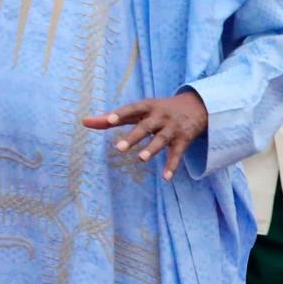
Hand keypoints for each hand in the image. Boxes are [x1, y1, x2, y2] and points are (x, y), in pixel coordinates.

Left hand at [83, 90, 208, 180]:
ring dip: (152, 149)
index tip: (109, 119)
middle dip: (133, 137)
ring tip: (141, 159)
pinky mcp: (184, 139)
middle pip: (145, 126)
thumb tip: (85, 122)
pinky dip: (172, 165)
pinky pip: (177, 153)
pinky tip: (166, 178)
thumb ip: (112, 118)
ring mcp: (173, 128)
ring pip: (162, 139)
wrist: (197, 105)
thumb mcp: (138, 111)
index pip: (132, 109)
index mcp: (147, 107)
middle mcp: (160, 116)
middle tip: (119, 149)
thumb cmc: (159, 110)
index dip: (121, 114)